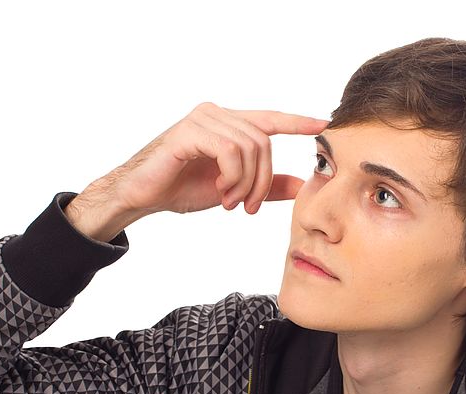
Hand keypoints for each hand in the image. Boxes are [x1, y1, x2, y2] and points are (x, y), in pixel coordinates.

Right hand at [79, 102, 329, 215]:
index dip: (298, 122)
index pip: (270, 119)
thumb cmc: (180, 188)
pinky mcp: (189, 131)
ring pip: (249, 148)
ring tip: (229, 201)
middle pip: (264, 143)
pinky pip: (229, 151)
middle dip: (262, 181)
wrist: (141, 196)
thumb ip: (266, 186)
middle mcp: (217, 114)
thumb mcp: (233, 190)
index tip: (324, 125)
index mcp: (228, 124)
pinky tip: (219, 192)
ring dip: (246, 183)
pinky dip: (231, 177)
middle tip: (247, 206)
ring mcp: (202, 119)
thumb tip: (301, 186)